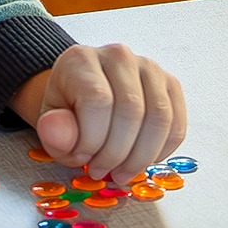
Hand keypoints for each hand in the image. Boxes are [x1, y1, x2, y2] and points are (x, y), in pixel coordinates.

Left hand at [9, 44, 186, 183]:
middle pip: (131, 111)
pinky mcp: (170, 84)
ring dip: (141, 157)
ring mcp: (149, 67)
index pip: (98, 100)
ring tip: (121, 172)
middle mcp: (119, 55)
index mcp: (81, 59)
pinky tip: (141, 161)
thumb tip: (57, 131)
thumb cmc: (68, 112)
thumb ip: (54, 131)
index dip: (91, 140)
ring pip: (159, 118)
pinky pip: (176, 125)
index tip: (81, 158)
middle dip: (117, 154)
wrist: (85, 97)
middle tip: (102, 171)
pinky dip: (161, 152)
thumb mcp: (50, 125)